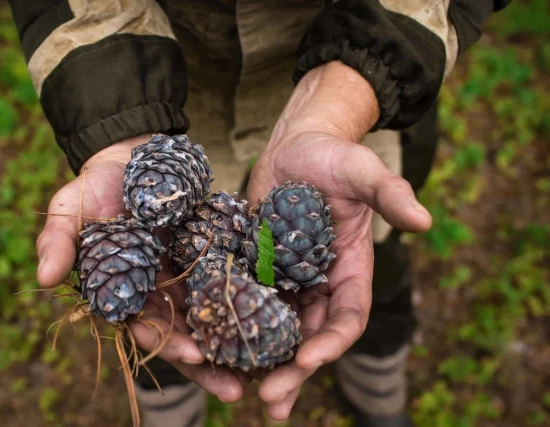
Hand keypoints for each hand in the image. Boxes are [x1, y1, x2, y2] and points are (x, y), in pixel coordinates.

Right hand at [36, 136, 244, 401]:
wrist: (131, 157)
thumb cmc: (95, 186)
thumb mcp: (70, 208)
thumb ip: (57, 240)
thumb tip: (42, 278)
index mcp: (124, 289)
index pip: (143, 324)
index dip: (165, 341)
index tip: (192, 355)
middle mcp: (157, 289)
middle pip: (181, 331)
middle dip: (206, 361)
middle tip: (234, 389)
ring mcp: (185, 273)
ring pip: (209, 313)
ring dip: (232, 341)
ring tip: (261, 367)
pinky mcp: (209, 253)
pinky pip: (229, 278)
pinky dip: (248, 297)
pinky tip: (273, 315)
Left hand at [247, 62, 432, 418]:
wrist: (296, 145)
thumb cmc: (334, 156)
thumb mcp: (363, 171)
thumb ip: (390, 194)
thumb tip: (424, 220)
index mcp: (351, 270)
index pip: (347, 317)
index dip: (331, 341)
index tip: (307, 357)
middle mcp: (320, 283)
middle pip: (309, 336)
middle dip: (294, 369)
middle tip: (272, 399)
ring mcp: (287, 278)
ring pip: (277, 329)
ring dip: (264, 362)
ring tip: (244, 394)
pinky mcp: (257, 268)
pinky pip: (247, 303)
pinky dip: (237, 327)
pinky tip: (215, 349)